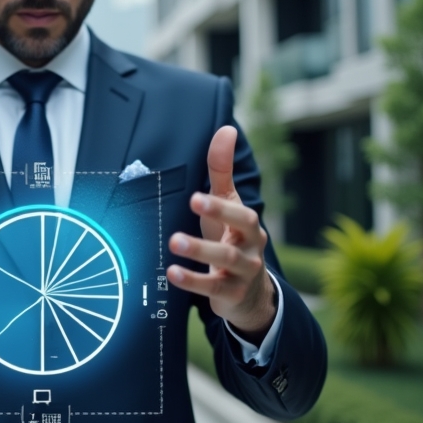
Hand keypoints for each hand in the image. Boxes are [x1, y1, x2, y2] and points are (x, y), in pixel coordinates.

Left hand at [166, 126, 274, 341]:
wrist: (251, 290)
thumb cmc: (232, 237)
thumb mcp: (228, 204)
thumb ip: (222, 170)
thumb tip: (226, 129)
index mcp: (248, 224)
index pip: (241, 213)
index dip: (220, 205)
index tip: (196, 197)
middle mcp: (250, 247)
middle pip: (239, 233)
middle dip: (215, 223)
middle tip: (189, 211)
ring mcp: (242, 272)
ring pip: (225, 261)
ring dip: (199, 252)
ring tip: (174, 242)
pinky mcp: (230, 293)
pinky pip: (212, 288)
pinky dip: (192, 281)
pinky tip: (171, 273)